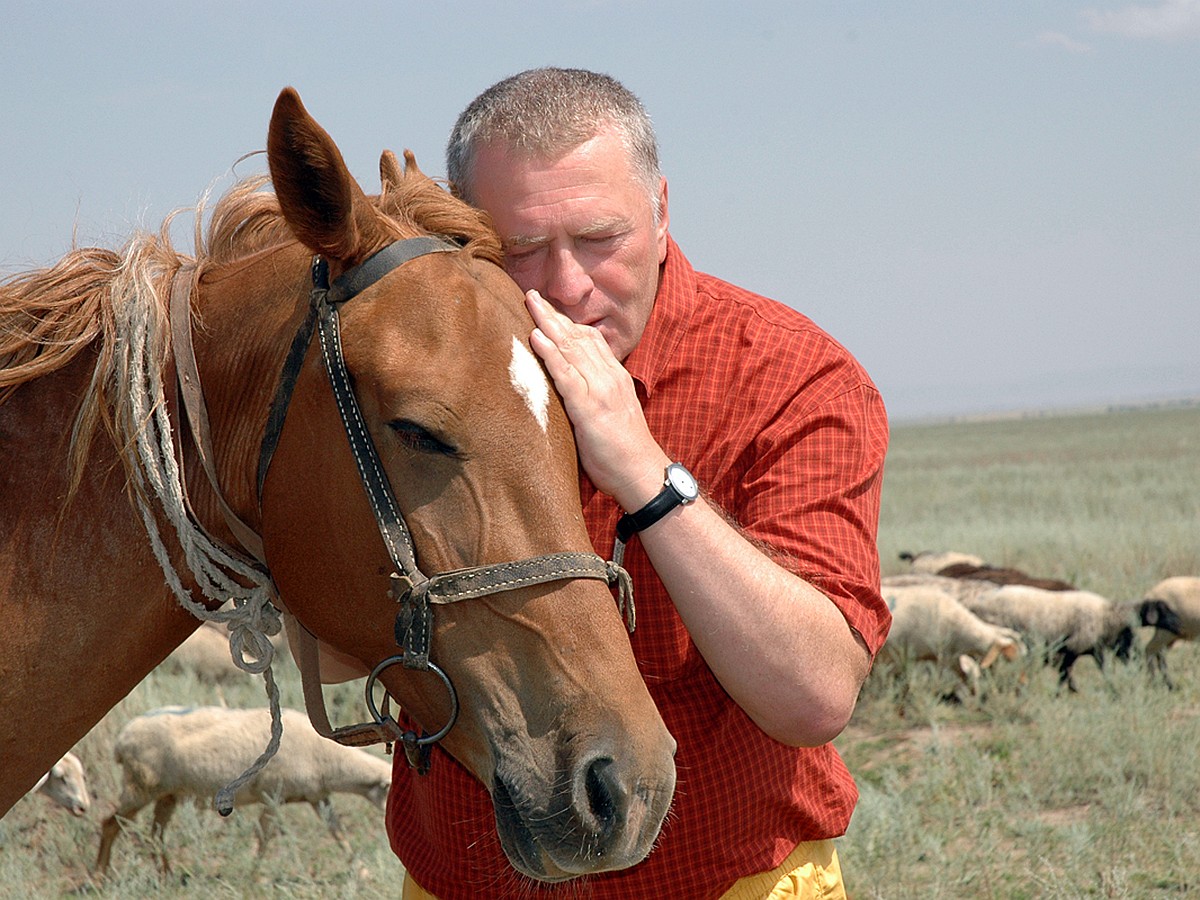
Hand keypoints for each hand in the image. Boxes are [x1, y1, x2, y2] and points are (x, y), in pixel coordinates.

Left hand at [525, 290, 667, 508]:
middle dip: (553, 314)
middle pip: (578, 336)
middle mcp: (608, 376)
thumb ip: (595, 396)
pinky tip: (536, 337)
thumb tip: (574, 391)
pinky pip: (566, 374)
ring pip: (571, 347)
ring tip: (529, 302)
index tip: (548, 309)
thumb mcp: (612, 414)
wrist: (641, 472)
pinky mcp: (589, 405)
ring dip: (547, 323)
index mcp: (614, 377)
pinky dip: (550, 353)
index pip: (590, 340)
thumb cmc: (623, 451)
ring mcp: (599, 389)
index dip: (568, 322)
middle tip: (532, 294)